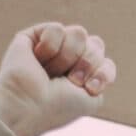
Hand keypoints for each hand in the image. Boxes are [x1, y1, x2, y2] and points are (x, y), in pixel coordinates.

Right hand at [0, 22, 116, 135]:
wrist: (29, 105)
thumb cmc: (58, 107)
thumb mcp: (92, 98)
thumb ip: (103, 73)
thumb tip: (94, 44)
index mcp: (83, 76)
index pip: (106, 62)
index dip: (103, 73)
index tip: (89, 89)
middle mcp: (69, 60)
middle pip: (96, 44)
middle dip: (86, 64)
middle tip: (68, 82)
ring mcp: (53, 47)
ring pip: (79, 33)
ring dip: (67, 57)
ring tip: (49, 73)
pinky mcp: (34, 36)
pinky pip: (57, 28)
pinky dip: (50, 47)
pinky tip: (37, 59)